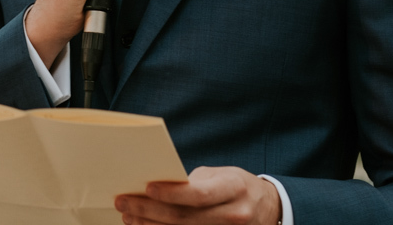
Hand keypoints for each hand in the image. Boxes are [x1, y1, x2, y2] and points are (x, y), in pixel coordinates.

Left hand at [115, 166, 282, 224]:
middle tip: (124, 203)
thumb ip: (194, 182)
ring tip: (129, 217)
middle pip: (184, 217)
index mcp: (233, 188)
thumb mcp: (221, 175)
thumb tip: (156, 187)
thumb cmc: (237, 186)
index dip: (170, 193)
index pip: (198, 194)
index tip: (146, 188)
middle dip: (148, 211)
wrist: (268, 208)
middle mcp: (233, 214)